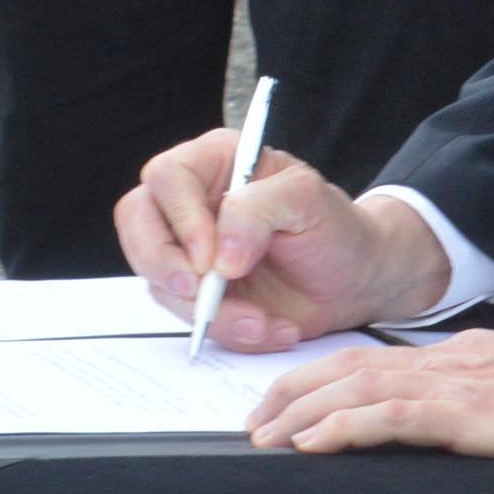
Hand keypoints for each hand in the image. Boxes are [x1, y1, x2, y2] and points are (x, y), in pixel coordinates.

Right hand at [114, 130, 450, 350]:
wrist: (356, 279)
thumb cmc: (336, 228)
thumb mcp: (309, 201)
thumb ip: (259, 210)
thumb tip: (220, 255)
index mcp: (215, 162)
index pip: (166, 179)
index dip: (180, 219)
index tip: (211, 257)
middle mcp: (192, 203)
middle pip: (138, 225)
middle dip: (166, 268)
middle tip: (204, 297)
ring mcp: (189, 251)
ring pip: (160, 281)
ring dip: (211, 312)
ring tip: (266, 321)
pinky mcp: (198, 293)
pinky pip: (188, 316)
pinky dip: (227, 331)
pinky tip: (269, 328)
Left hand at [246, 326, 493, 459]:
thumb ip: (469, 395)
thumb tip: (436, 419)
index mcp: (450, 359)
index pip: (365, 364)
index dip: (315, 380)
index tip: (281, 407)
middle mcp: (439, 365)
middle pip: (345, 370)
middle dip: (290, 394)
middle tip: (252, 427)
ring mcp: (449, 386)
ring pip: (354, 390)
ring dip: (302, 413)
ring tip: (265, 438)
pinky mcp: (462, 414)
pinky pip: (388, 417)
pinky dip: (343, 427)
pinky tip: (313, 442)